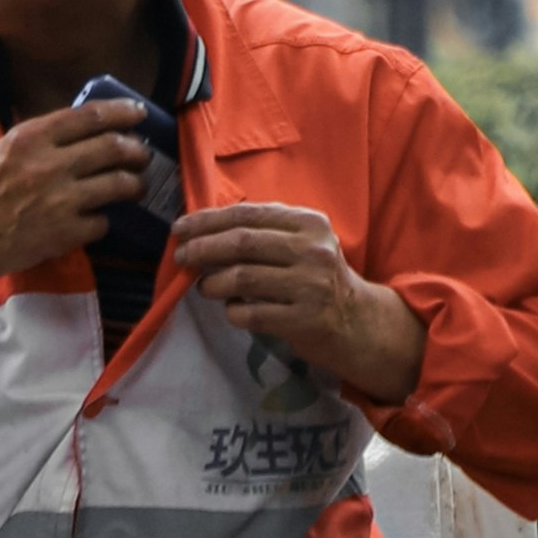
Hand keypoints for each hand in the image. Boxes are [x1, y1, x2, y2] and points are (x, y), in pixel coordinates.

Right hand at [0, 96, 156, 395]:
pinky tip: (97, 219)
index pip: (90, 115)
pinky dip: (104, 220)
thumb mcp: (5, 149)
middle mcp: (51, 163)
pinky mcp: (66, 232)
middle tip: (143, 154)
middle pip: (114, 147)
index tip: (138, 112)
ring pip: (119, 184)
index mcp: (32, 136)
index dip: (122, 111)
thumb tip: (82, 128)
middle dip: (137, 150)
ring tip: (136, 186)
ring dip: (134, 184)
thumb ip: (41, 138)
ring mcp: (62, 199)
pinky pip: (103, 222)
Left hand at [168, 201, 424, 407]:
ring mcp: (310, 286)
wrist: (357, 322)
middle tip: (181, 257)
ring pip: (242, 278)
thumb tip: (203, 230)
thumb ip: (264, 232)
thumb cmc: (318, 278)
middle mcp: (313, 250)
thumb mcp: (302, 244)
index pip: (249, 214)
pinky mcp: (304, 320)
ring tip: (204, 287)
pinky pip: (251, 314)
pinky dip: (232, 311)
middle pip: (242, 243)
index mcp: (310, 223)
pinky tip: (232, 310)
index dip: (208, 220)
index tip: (180, 228)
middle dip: (203, 248)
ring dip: (212, 283)